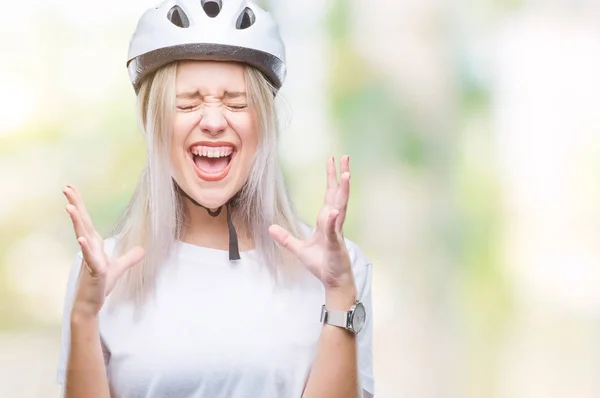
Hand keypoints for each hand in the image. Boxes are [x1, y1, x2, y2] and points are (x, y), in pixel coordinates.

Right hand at [63, 185, 144, 317]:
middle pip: (82, 222)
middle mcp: (89, 248)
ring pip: (83, 236)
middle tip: (66, 188)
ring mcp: (90, 259)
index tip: (72, 188)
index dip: (80, 204)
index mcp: (94, 244)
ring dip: (77, 222)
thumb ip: (129, 257)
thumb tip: (142, 249)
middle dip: (75, 205)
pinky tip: (81, 239)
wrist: (91, 303)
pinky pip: (90, 258)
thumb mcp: (119, 268)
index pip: (86, 220)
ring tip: (70, 207)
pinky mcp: (94, 271)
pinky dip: (86, 248)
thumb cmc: (100, 285)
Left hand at [269, 156, 354, 294]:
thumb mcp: (298, 249)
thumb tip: (270, 228)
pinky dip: (334, 220)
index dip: (332, 178)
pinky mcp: (335, 245)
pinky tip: (335, 210)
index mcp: (328, 220)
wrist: (333, 280)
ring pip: (341, 207)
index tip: (334, 161)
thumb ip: (286, 238)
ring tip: (346, 175)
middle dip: (342, 176)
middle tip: (346, 157)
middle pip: (339, 194)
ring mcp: (336, 233)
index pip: (331, 194)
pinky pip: (334, 231)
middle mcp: (335, 223)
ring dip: (344, 191)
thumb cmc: (322, 264)